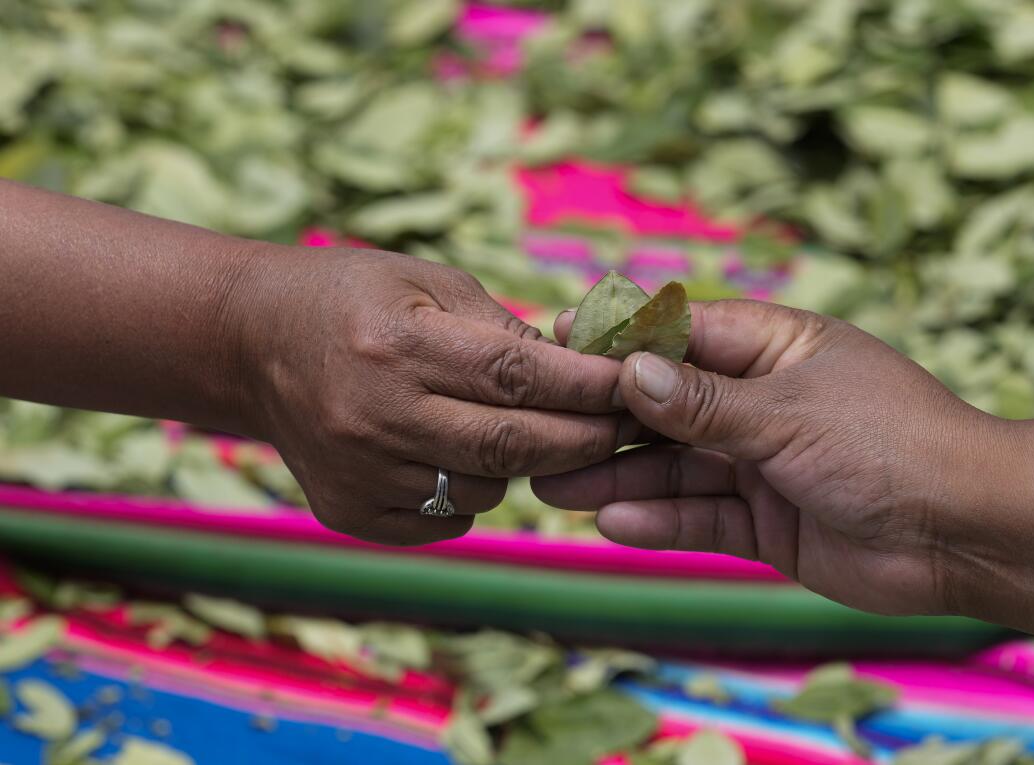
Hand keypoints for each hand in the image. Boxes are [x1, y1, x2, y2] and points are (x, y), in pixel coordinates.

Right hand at [231, 246, 631, 545]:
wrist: (252, 344)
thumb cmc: (354, 298)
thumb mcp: (429, 282)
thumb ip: (504, 328)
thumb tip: (584, 372)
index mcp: (398, 343)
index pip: (516, 376)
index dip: (585, 386)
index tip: (634, 385)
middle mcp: (375, 416)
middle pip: (510, 447)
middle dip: (583, 439)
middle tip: (625, 428)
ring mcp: (357, 472)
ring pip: (483, 491)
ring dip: (522, 466)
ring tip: (521, 429)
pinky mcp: (347, 512)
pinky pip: (445, 520)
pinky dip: (472, 494)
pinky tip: (458, 456)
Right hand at [533, 300, 1033, 638]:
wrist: (965, 533)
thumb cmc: (890, 444)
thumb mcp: (787, 413)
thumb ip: (703, 402)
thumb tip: (628, 370)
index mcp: (775, 348)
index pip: (680, 333)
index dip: (619, 340)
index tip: (556, 343)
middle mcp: (761, 401)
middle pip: (666, 405)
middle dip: (605, 419)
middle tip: (538, 431)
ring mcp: (762, 464)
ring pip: (674, 467)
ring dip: (618, 476)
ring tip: (552, 484)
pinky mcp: (767, 523)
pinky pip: (701, 517)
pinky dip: (660, 520)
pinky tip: (612, 523)